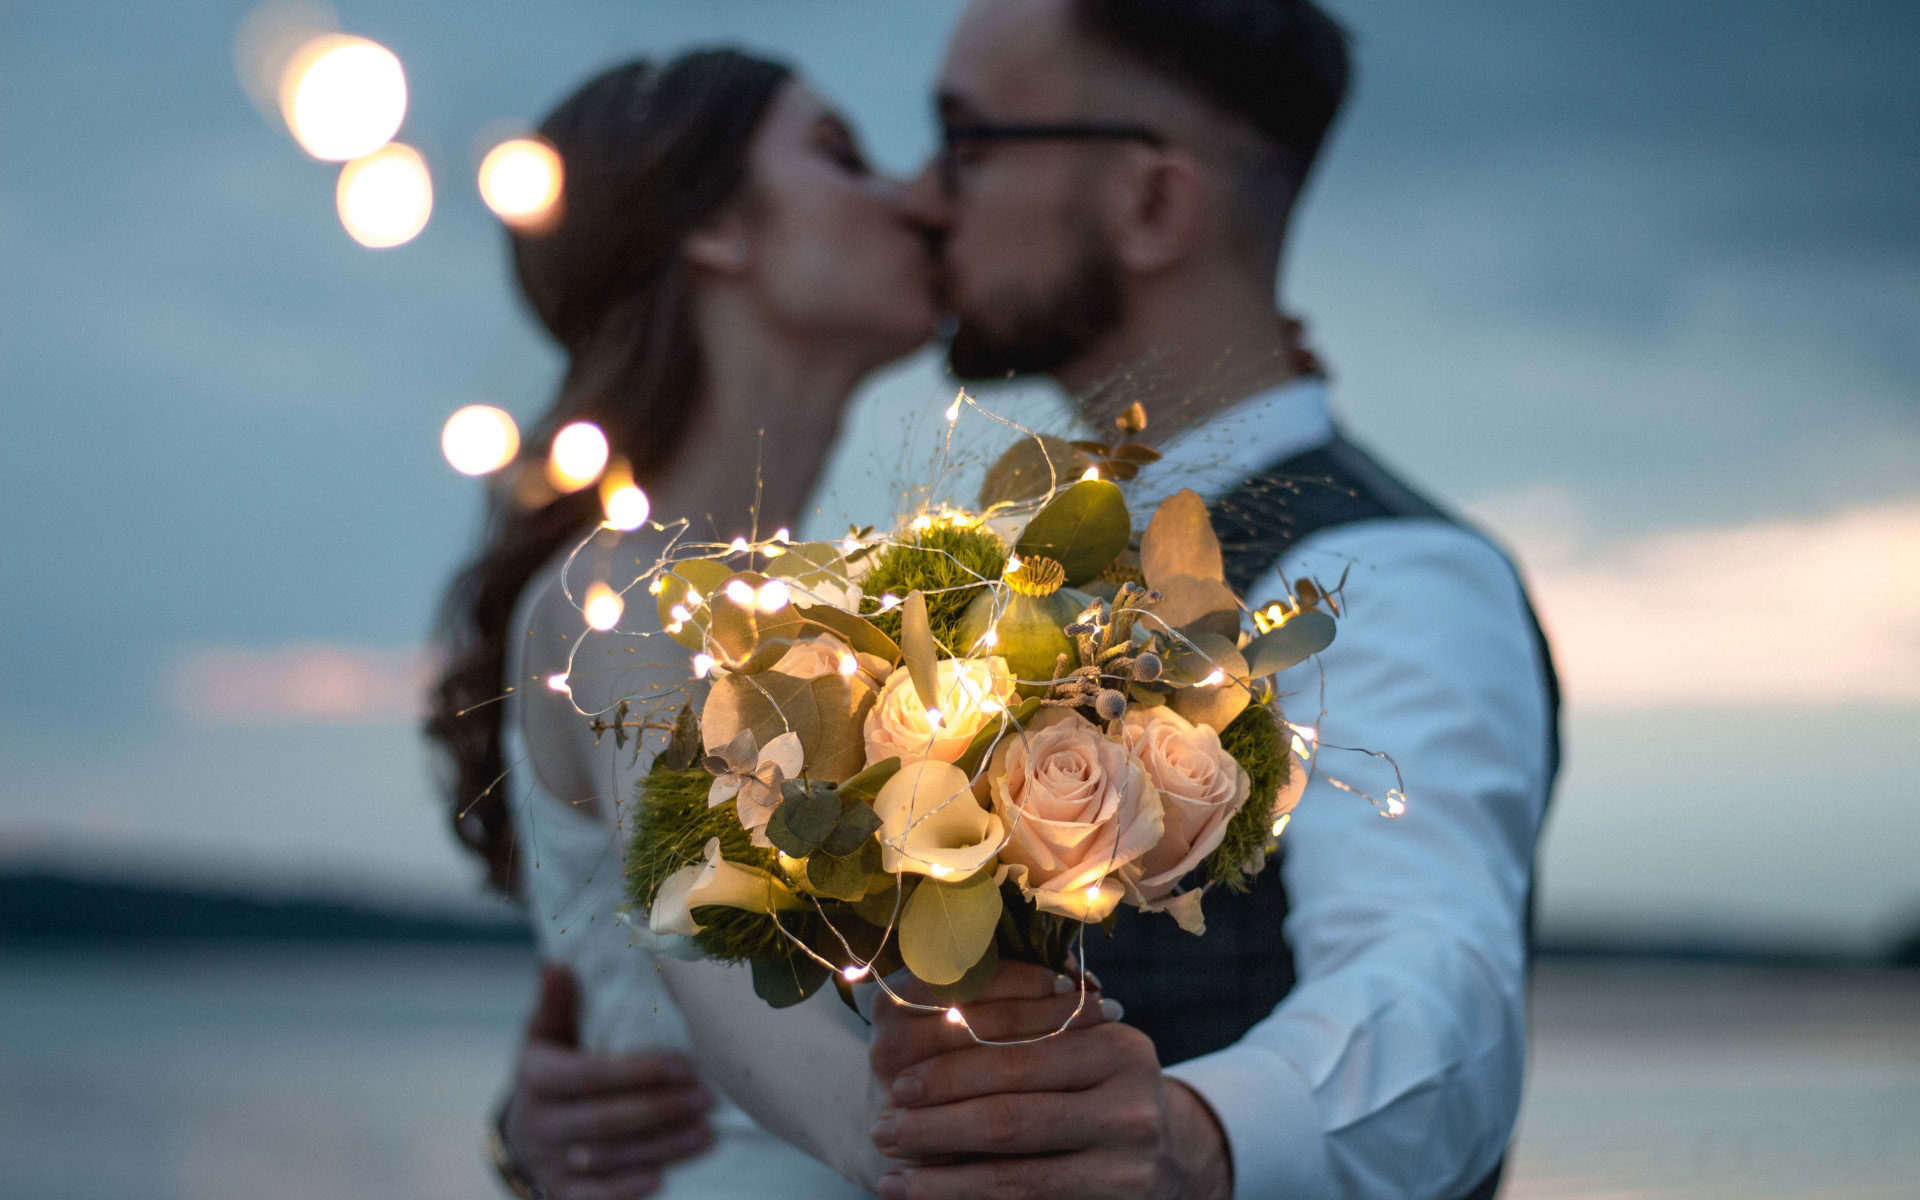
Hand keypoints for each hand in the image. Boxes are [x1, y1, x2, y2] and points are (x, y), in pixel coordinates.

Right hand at [499, 963, 716, 1198]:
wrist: (520, 1133)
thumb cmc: (548, 1069)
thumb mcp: (545, 1035)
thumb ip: (557, 1002)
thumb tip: (557, 962)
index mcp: (537, 1079)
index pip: (592, 1075)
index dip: (640, 1071)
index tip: (686, 1064)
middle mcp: (540, 1124)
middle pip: (606, 1120)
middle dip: (661, 1109)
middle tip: (707, 1098)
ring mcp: (550, 1163)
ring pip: (609, 1159)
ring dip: (661, 1148)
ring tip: (707, 1132)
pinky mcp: (561, 1193)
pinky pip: (597, 1197)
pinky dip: (629, 1189)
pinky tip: (666, 1175)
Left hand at [867, 961, 1231, 1199]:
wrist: (1163, 1159)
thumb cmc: (1091, 1089)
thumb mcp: (1070, 1048)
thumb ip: (1013, 1029)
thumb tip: (918, 1019)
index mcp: (1117, 1043)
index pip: (1016, 1049)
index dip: (948, 1064)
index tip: (892, 1079)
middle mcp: (1133, 1100)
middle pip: (1011, 1108)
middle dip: (937, 1121)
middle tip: (882, 1128)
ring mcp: (1132, 1160)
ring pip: (1013, 1170)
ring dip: (941, 1177)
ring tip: (890, 1177)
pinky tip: (924, 1199)